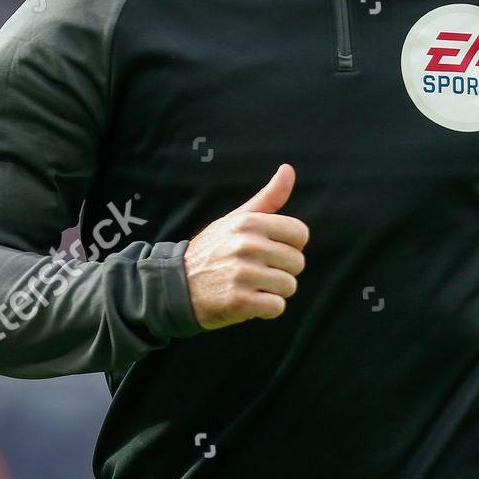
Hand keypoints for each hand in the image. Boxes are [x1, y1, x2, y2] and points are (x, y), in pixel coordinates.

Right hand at [183, 164, 309, 329]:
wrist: (177, 286)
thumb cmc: (213, 250)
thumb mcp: (236, 219)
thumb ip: (268, 197)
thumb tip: (288, 169)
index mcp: (249, 222)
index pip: (300, 234)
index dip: (290, 246)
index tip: (270, 250)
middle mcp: (246, 245)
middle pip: (297, 262)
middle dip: (282, 270)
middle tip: (257, 271)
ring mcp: (242, 274)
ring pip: (289, 286)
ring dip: (274, 291)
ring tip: (252, 285)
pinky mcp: (239, 301)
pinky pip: (277, 307)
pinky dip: (267, 309)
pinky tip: (250, 302)